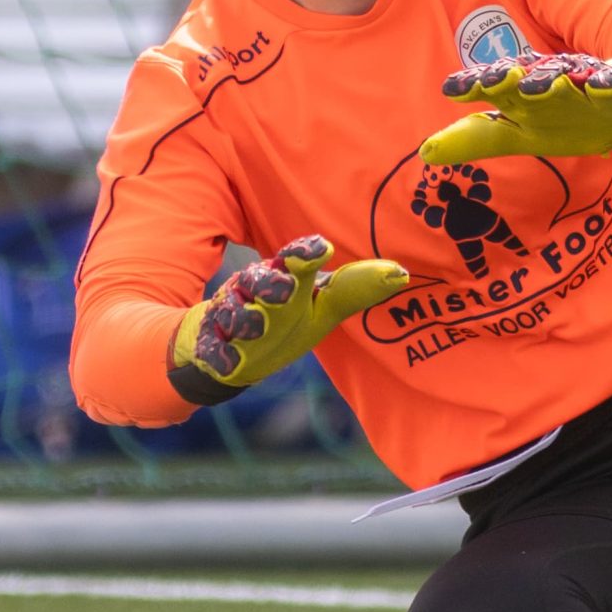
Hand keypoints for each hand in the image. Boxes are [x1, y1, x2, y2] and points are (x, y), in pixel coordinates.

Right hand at [167, 235, 407, 403]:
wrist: (229, 352)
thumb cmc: (283, 322)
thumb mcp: (319, 309)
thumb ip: (353, 291)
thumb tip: (401, 274)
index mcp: (285, 278)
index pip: (296, 259)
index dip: (305, 253)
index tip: (322, 249)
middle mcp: (255, 291)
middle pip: (260, 279)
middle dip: (272, 283)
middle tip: (285, 290)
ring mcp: (230, 316)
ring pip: (233, 310)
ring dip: (244, 318)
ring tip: (256, 327)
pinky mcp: (210, 343)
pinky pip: (212, 346)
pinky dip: (219, 353)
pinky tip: (228, 361)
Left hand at [419, 51, 611, 164]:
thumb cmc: (557, 121)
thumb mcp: (515, 135)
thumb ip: (474, 140)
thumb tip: (425, 152)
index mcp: (519, 93)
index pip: (491, 86)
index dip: (472, 86)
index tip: (451, 90)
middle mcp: (545, 83)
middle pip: (523, 78)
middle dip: (507, 78)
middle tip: (492, 82)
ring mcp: (579, 85)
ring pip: (563, 79)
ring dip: (548, 82)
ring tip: (535, 88)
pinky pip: (609, 87)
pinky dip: (604, 85)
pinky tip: (599, 87)